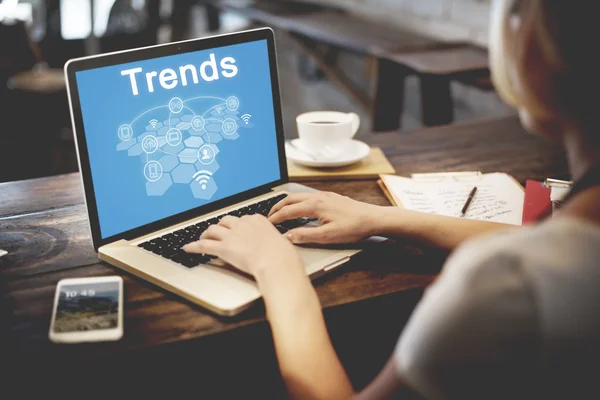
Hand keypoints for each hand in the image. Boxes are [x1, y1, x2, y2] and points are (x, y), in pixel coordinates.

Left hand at [183, 215, 303, 278]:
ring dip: (206, 234)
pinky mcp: (223, 247)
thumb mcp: (280, 241)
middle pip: (225, 221)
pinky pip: (204, 245)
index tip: (234, 229)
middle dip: (220, 226)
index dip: (236, 225)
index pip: (242, 219)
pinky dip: (193, 246)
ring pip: (213, 230)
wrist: (276, 261)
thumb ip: (271, 240)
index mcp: (257, 219)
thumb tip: (273, 246)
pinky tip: (187, 248)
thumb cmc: (282, 255)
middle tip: (217, 232)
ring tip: (202, 238)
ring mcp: (232, 235)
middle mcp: (242, 224)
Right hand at [268, 192, 384, 243]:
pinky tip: (299, 209)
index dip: (276, 218)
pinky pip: (307, 197)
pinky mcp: (331, 197)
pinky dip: (297, 202)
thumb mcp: (328, 236)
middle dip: (277, 207)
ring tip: (280, 211)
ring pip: (299, 196)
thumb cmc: (354, 227)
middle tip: (268, 216)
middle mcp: (318, 197)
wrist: (373, 218)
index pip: (288, 211)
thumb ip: (306, 236)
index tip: (267, 224)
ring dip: (287, 203)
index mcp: (315, 205)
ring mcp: (324, 195)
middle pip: (290, 199)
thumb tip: (288, 236)